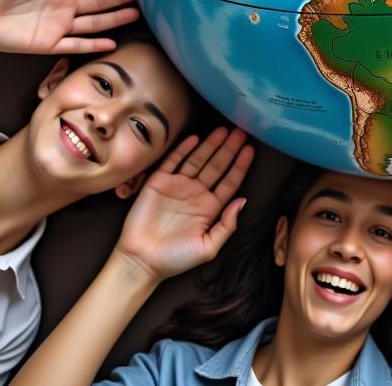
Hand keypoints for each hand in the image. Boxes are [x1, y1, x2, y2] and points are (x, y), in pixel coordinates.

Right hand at [114, 127, 253, 282]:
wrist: (141, 262)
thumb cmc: (175, 259)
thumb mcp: (207, 248)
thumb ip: (227, 226)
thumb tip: (243, 202)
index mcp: (210, 207)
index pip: (229, 182)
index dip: (240, 166)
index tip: (250, 150)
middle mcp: (196, 193)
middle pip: (216, 166)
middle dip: (228, 149)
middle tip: (240, 131)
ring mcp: (178, 186)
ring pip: (198, 160)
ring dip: (210, 145)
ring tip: (223, 130)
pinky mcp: (158, 183)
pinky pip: (173, 162)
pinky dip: (183, 149)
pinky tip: (195, 138)